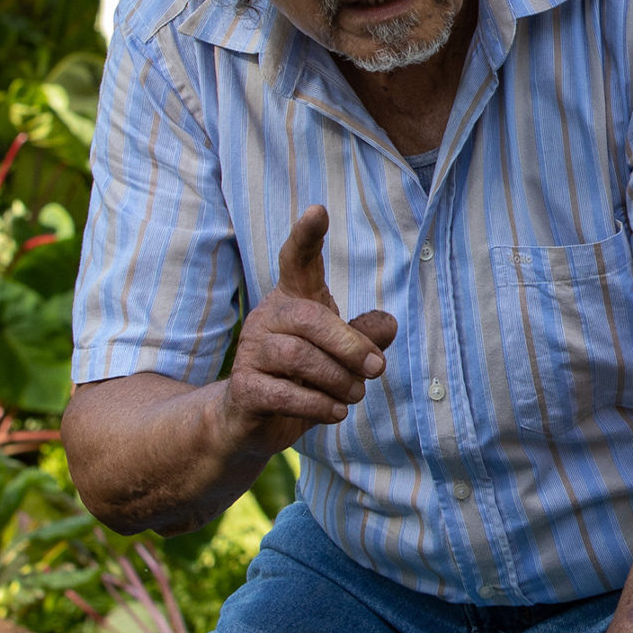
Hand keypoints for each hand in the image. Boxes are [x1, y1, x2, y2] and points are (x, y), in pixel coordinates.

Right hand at [215, 207, 399, 455]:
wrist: (250, 421)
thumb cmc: (302, 378)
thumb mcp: (339, 355)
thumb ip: (363, 337)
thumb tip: (388, 324)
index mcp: (293, 301)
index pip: (297, 260)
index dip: (307, 236)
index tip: (319, 211)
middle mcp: (268, 319)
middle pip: (310, 318)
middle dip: (350, 345)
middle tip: (377, 368)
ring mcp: (251, 353)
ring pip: (297, 356)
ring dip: (338, 379)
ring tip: (355, 395)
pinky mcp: (243, 390)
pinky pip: (283, 393)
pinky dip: (318, 405)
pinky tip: (336, 412)